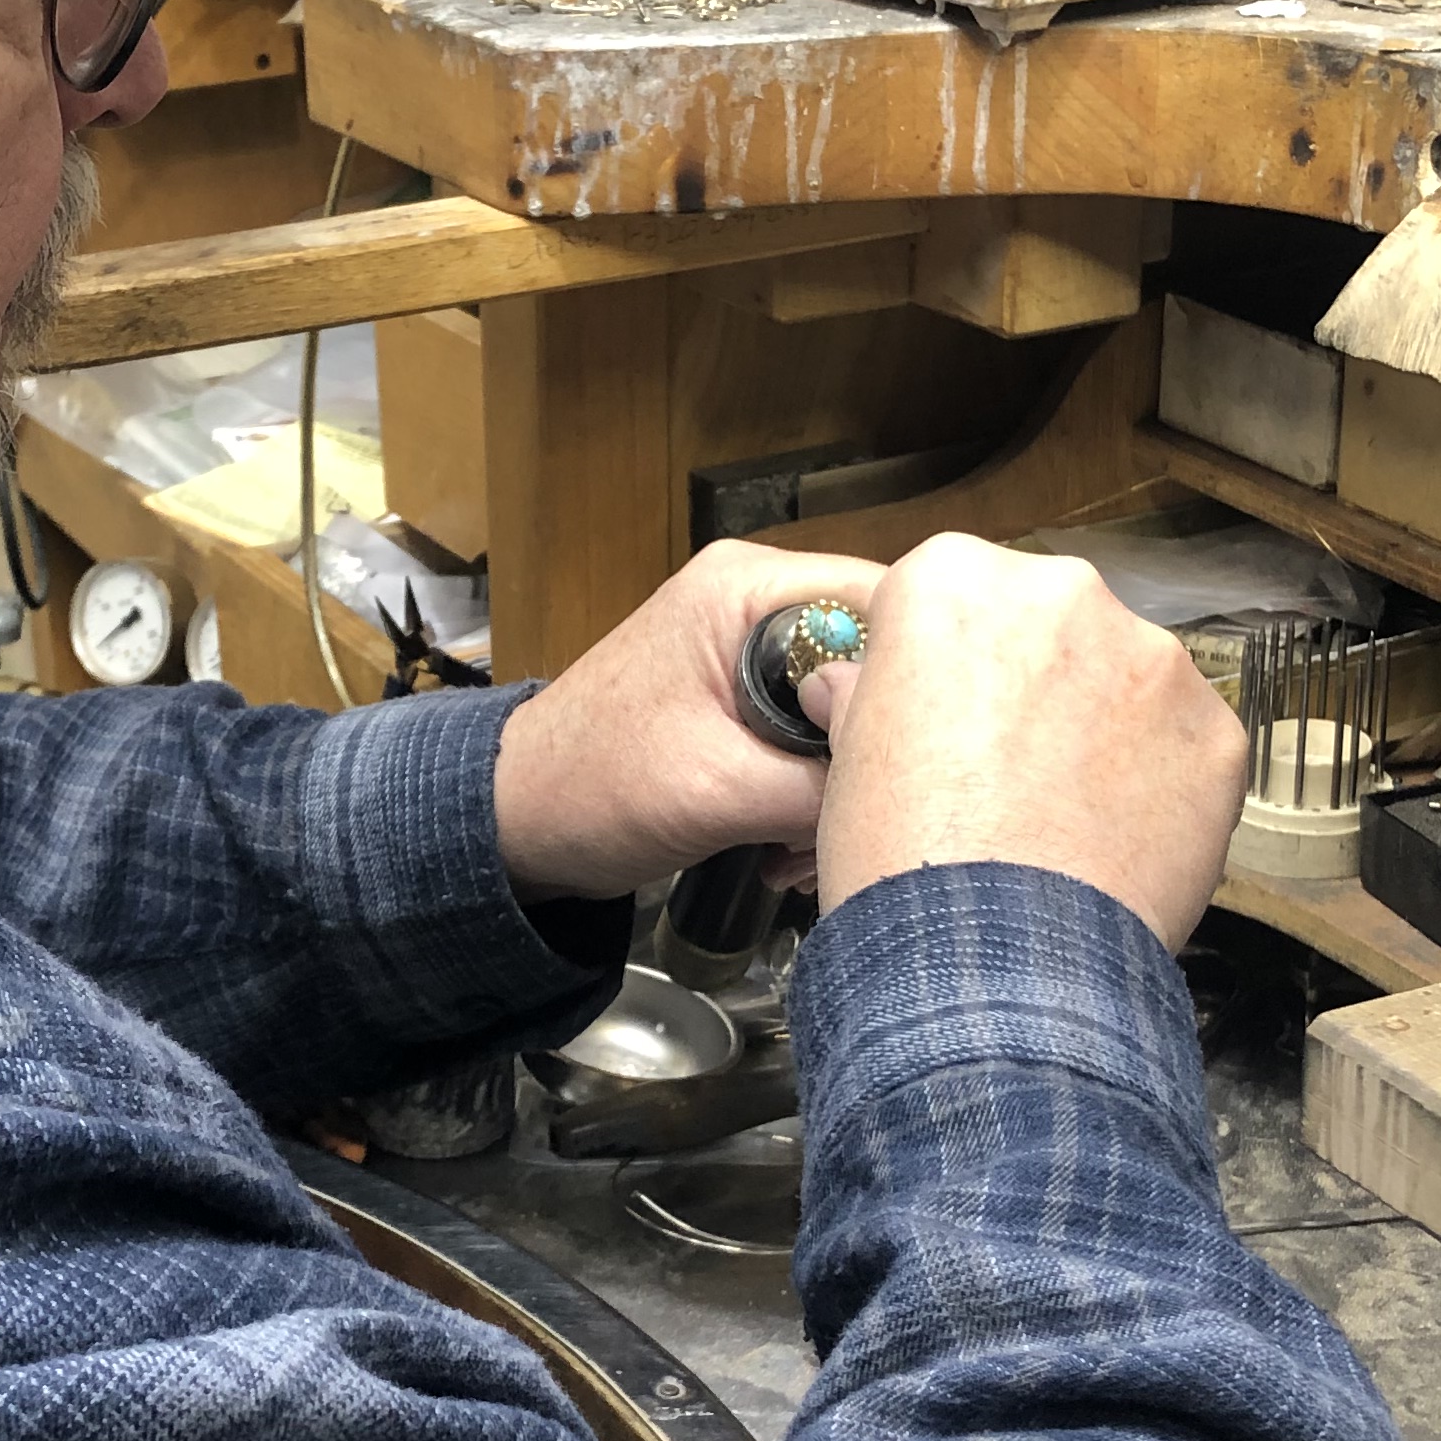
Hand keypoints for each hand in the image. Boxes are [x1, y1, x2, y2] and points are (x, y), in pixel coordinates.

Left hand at [493, 541, 885, 902]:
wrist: (517, 823)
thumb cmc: (592, 789)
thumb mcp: (722, 792)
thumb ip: (824, 784)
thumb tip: (908, 795)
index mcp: (747, 587)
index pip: (886, 603)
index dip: (916, 681)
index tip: (923, 755)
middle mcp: (754, 599)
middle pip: (872, 661)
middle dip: (871, 750)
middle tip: (851, 821)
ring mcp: (747, 649)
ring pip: (846, 710)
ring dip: (839, 788)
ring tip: (801, 853)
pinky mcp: (742, 698)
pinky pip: (812, 736)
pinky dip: (810, 795)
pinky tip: (786, 849)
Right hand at [802, 531, 1243, 950]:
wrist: (996, 964)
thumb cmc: (907, 862)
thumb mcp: (846, 761)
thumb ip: (863, 696)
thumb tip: (855, 686)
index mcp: (953, 582)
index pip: (942, 594)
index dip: (934, 662)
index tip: (934, 712)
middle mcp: (1063, 594)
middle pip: (1044, 625)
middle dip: (1030, 683)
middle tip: (1000, 771)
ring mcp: (1152, 659)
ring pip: (1123, 679)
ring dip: (1100, 728)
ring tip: (1060, 818)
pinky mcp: (1216, 730)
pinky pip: (1182, 743)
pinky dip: (1157, 782)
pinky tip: (1115, 840)